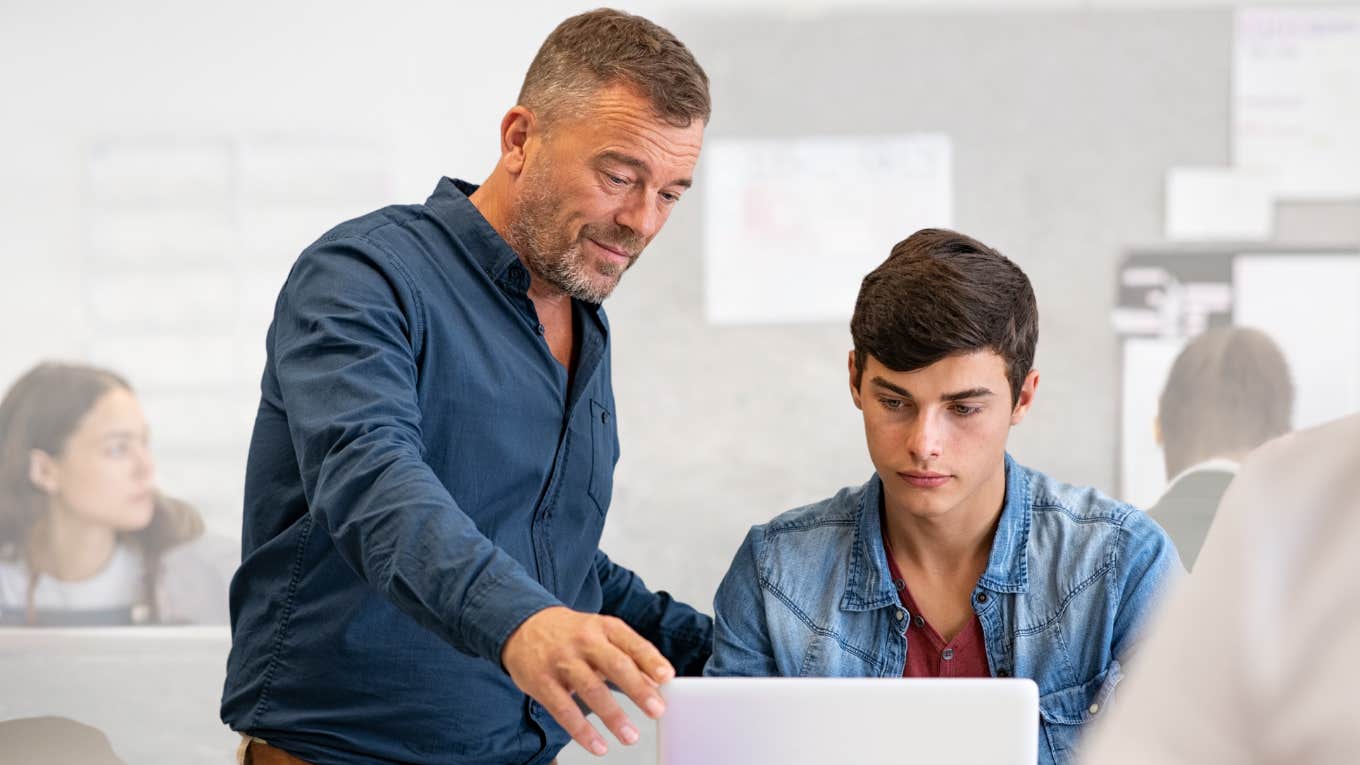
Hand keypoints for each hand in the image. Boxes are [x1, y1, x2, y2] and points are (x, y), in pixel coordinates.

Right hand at [502, 606, 673, 756]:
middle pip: (615, 665)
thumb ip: (628, 658)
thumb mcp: (601, 635)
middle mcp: (584, 641)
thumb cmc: (571, 634)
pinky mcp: (541, 681)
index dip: (651, 660)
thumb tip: (656, 684)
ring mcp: (561, 661)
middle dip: (638, 689)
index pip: (632, 643)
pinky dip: (583, 731)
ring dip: (613, 716)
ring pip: (591, 689)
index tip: (667, 677)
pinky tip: (598, 745)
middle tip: (657, 710)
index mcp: (603, 627)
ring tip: (630, 736)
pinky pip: (564, 710)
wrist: (522, 626)